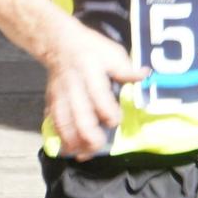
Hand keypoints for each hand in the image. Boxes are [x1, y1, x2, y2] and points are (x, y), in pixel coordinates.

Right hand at [42, 18, 148, 159]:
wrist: (60, 43)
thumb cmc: (91, 48)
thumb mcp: (112, 52)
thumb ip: (127, 69)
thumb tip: (146, 75)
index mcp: (91, 75)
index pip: (100, 100)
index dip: (109, 115)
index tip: (116, 120)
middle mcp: (74, 89)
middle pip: (80, 118)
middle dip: (89, 137)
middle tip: (98, 146)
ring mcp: (60, 97)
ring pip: (64, 124)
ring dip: (72, 141)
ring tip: (82, 154)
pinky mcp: (52, 101)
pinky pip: (53, 122)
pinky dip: (60, 137)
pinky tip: (67, 149)